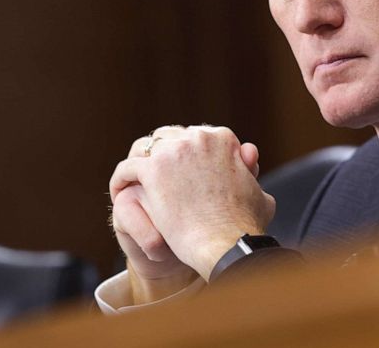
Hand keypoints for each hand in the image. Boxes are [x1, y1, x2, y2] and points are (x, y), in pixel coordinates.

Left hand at [110, 125, 274, 281]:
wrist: (226, 242)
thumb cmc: (245, 224)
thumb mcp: (258, 191)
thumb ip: (251, 171)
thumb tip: (250, 154)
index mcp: (222, 139)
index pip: (194, 136)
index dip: (185, 155)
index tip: (180, 173)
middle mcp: (197, 138)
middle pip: (168, 138)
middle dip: (161, 156)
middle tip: (155, 179)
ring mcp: (174, 152)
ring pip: (145, 149)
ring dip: (139, 164)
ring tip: (133, 183)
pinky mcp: (152, 170)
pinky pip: (128, 168)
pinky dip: (122, 179)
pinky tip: (119, 192)